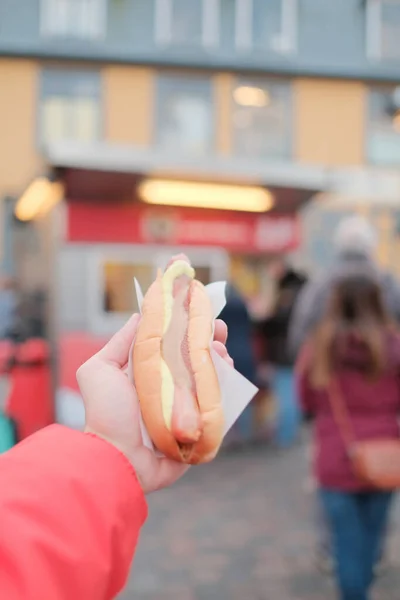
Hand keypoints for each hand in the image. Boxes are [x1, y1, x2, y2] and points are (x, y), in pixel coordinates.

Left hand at [77, 314, 232, 493]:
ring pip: (210, 384)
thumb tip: (140, 316)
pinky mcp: (198, 432)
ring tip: (223, 353)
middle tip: (219, 332)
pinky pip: (216, 411)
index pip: (172, 349)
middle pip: (195, 363)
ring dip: (220, 365)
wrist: (116, 457)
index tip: (198, 316)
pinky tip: (228, 378)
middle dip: (209, 345)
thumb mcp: (100, 370)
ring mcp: (185, 413)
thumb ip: (119, 343)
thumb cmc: (105, 413)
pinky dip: (226, 395)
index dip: (186, 332)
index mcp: (148, 377)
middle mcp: (168, 393)